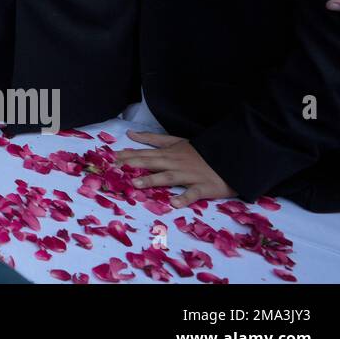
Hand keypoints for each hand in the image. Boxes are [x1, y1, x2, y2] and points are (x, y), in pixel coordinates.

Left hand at [116, 131, 234, 207]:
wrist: (230, 158)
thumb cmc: (200, 152)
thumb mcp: (176, 141)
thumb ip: (153, 139)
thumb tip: (131, 134)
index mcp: (169, 153)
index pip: (144, 154)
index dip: (127, 156)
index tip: (109, 159)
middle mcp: (176, 163)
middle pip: (152, 163)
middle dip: (133, 166)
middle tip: (115, 170)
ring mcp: (189, 175)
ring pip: (169, 177)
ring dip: (152, 180)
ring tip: (136, 185)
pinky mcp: (203, 187)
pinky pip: (193, 193)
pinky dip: (184, 198)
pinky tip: (174, 204)